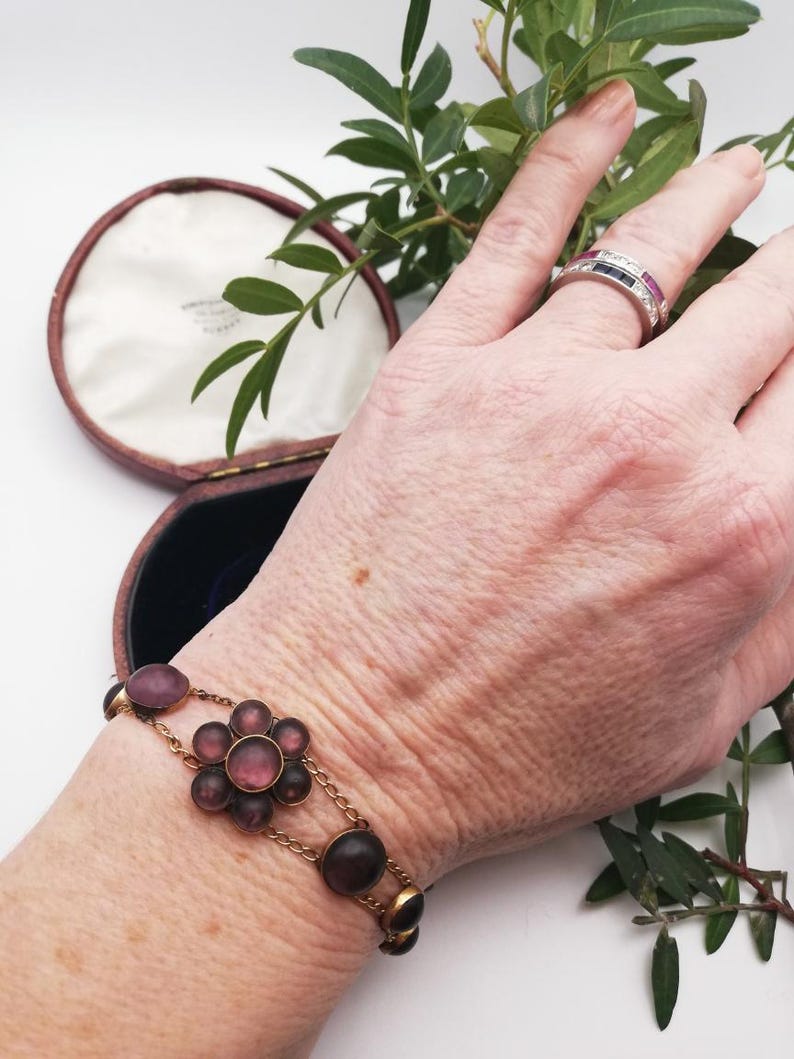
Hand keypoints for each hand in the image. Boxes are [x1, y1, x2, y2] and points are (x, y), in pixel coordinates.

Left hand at [174, 79, 793, 883]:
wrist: (348, 745)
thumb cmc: (515, 751)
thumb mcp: (699, 718)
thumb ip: (789, 610)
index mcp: (740, 528)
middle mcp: (654, 436)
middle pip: (769, 305)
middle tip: (791, 271)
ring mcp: (542, 385)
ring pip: (662, 246)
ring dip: (717, 194)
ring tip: (743, 167)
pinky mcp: (443, 363)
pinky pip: (521, 230)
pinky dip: (570, 156)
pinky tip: (610, 115)